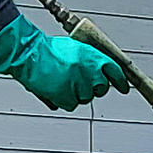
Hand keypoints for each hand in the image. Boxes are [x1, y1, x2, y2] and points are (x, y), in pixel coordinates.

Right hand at [0, 15, 128, 110]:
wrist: (29, 55)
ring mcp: (79, 85)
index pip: (115, 71)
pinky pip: (72, 104)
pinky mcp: (67, 97)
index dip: (120, 81)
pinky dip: (65, 99)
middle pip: (101, 88)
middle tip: (80, 81)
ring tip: (63, 81)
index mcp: (92, 56)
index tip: (123, 87)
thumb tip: (99, 69)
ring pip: (86, 97)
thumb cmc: (48, 50)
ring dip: (77, 93)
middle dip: (94, 87)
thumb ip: (89, 59)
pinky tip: (57, 88)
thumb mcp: (75, 48)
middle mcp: (89, 71)